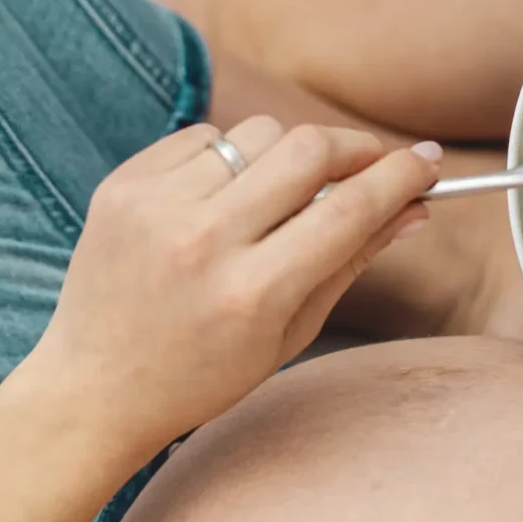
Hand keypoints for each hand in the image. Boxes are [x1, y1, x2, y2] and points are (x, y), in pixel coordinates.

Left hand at [20, 118, 440, 451]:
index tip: (427, 162)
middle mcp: (203, 243)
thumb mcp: (290, 334)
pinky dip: (227, 159)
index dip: (399, 176)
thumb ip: (351, 262)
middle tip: (367, 164)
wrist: (95, 388)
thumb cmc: (203, 374)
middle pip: (306, 150)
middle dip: (352, 148)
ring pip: (257, 134)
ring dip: (285, 155)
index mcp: (253, 293)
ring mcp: (156, 209)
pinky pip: (203, 138)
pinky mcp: (122, 187)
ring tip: (279, 196)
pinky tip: (219, 200)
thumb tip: (413, 208)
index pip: (349, 209)